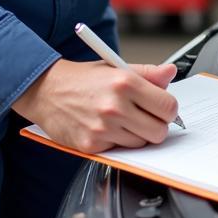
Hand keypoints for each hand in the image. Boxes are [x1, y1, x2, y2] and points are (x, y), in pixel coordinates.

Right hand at [12, 58, 178, 153]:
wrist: (47, 90)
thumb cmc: (84, 79)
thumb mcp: (117, 67)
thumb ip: (148, 73)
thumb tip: (171, 72)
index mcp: (126, 82)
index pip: (168, 107)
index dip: (169, 110)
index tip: (163, 109)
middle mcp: (115, 106)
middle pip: (159, 131)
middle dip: (157, 126)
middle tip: (147, 118)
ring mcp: (103, 128)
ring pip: (141, 144)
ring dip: (137, 135)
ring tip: (124, 120)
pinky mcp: (91, 144)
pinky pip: (120, 150)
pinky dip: (118, 142)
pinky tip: (108, 128)